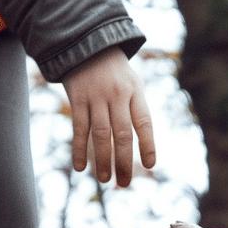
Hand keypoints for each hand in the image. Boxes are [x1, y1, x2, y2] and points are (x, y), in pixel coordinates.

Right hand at [61, 47, 155, 186]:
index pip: (144, 122)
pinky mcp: (77, 99)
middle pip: (122, 134)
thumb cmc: (115, 72)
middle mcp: (117, 95)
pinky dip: (79, 149)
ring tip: (105, 180)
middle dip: (124, 161)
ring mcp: (96, 97)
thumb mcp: (133, 83)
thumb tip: (140, 147)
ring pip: (100, 134)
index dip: (147, 145)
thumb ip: (136, 110)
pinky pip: (79, 128)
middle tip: (124, 183)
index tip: (150, 166)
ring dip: (103, 160)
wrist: (86, 44)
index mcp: (135, 92)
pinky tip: (81, 167)